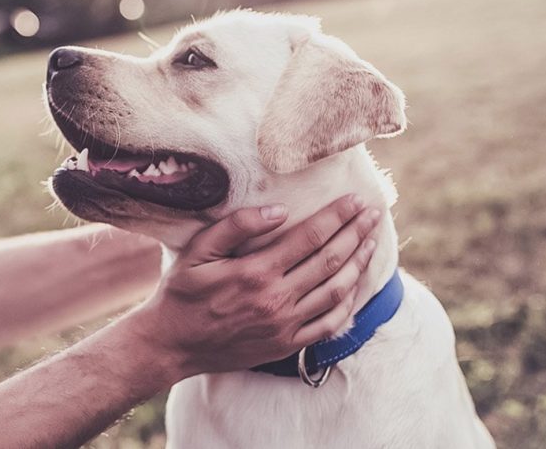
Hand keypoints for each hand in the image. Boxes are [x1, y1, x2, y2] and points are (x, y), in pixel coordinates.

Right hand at [130, 194, 380, 379]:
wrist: (171, 344)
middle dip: (356, 234)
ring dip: (358, 264)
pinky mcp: (286, 345)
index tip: (356, 200)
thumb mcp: (197, 252)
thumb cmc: (181, 293)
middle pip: (330, 260)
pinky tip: (355, 286)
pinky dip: (348, 304)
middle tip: (374, 214)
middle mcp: (276, 299)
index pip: (310, 237)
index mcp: (255, 272)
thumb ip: (236, 227)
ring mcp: (284, 325)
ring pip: (336, 291)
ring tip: (371, 243)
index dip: (337, 216)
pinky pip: (329, 324)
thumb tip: (279, 210)